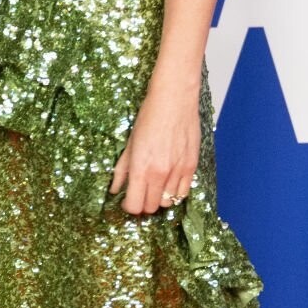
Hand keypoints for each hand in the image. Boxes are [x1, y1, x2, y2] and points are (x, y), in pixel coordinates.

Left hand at [109, 81, 198, 217]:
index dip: (129, 207)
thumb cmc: (149, 117)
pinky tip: (169, 181)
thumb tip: (114, 189)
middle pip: (151, 207)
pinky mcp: (192, 166)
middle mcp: (160, 174)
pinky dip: (175, 192)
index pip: (135, 206)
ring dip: (160, 198)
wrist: (174, 100)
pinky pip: (184, 192)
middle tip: (140, 193)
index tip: (127, 200)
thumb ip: (122, 170)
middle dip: (143, 204)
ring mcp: (178, 171)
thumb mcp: (129, 144)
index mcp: (141, 169)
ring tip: (155, 186)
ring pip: (169, 202)